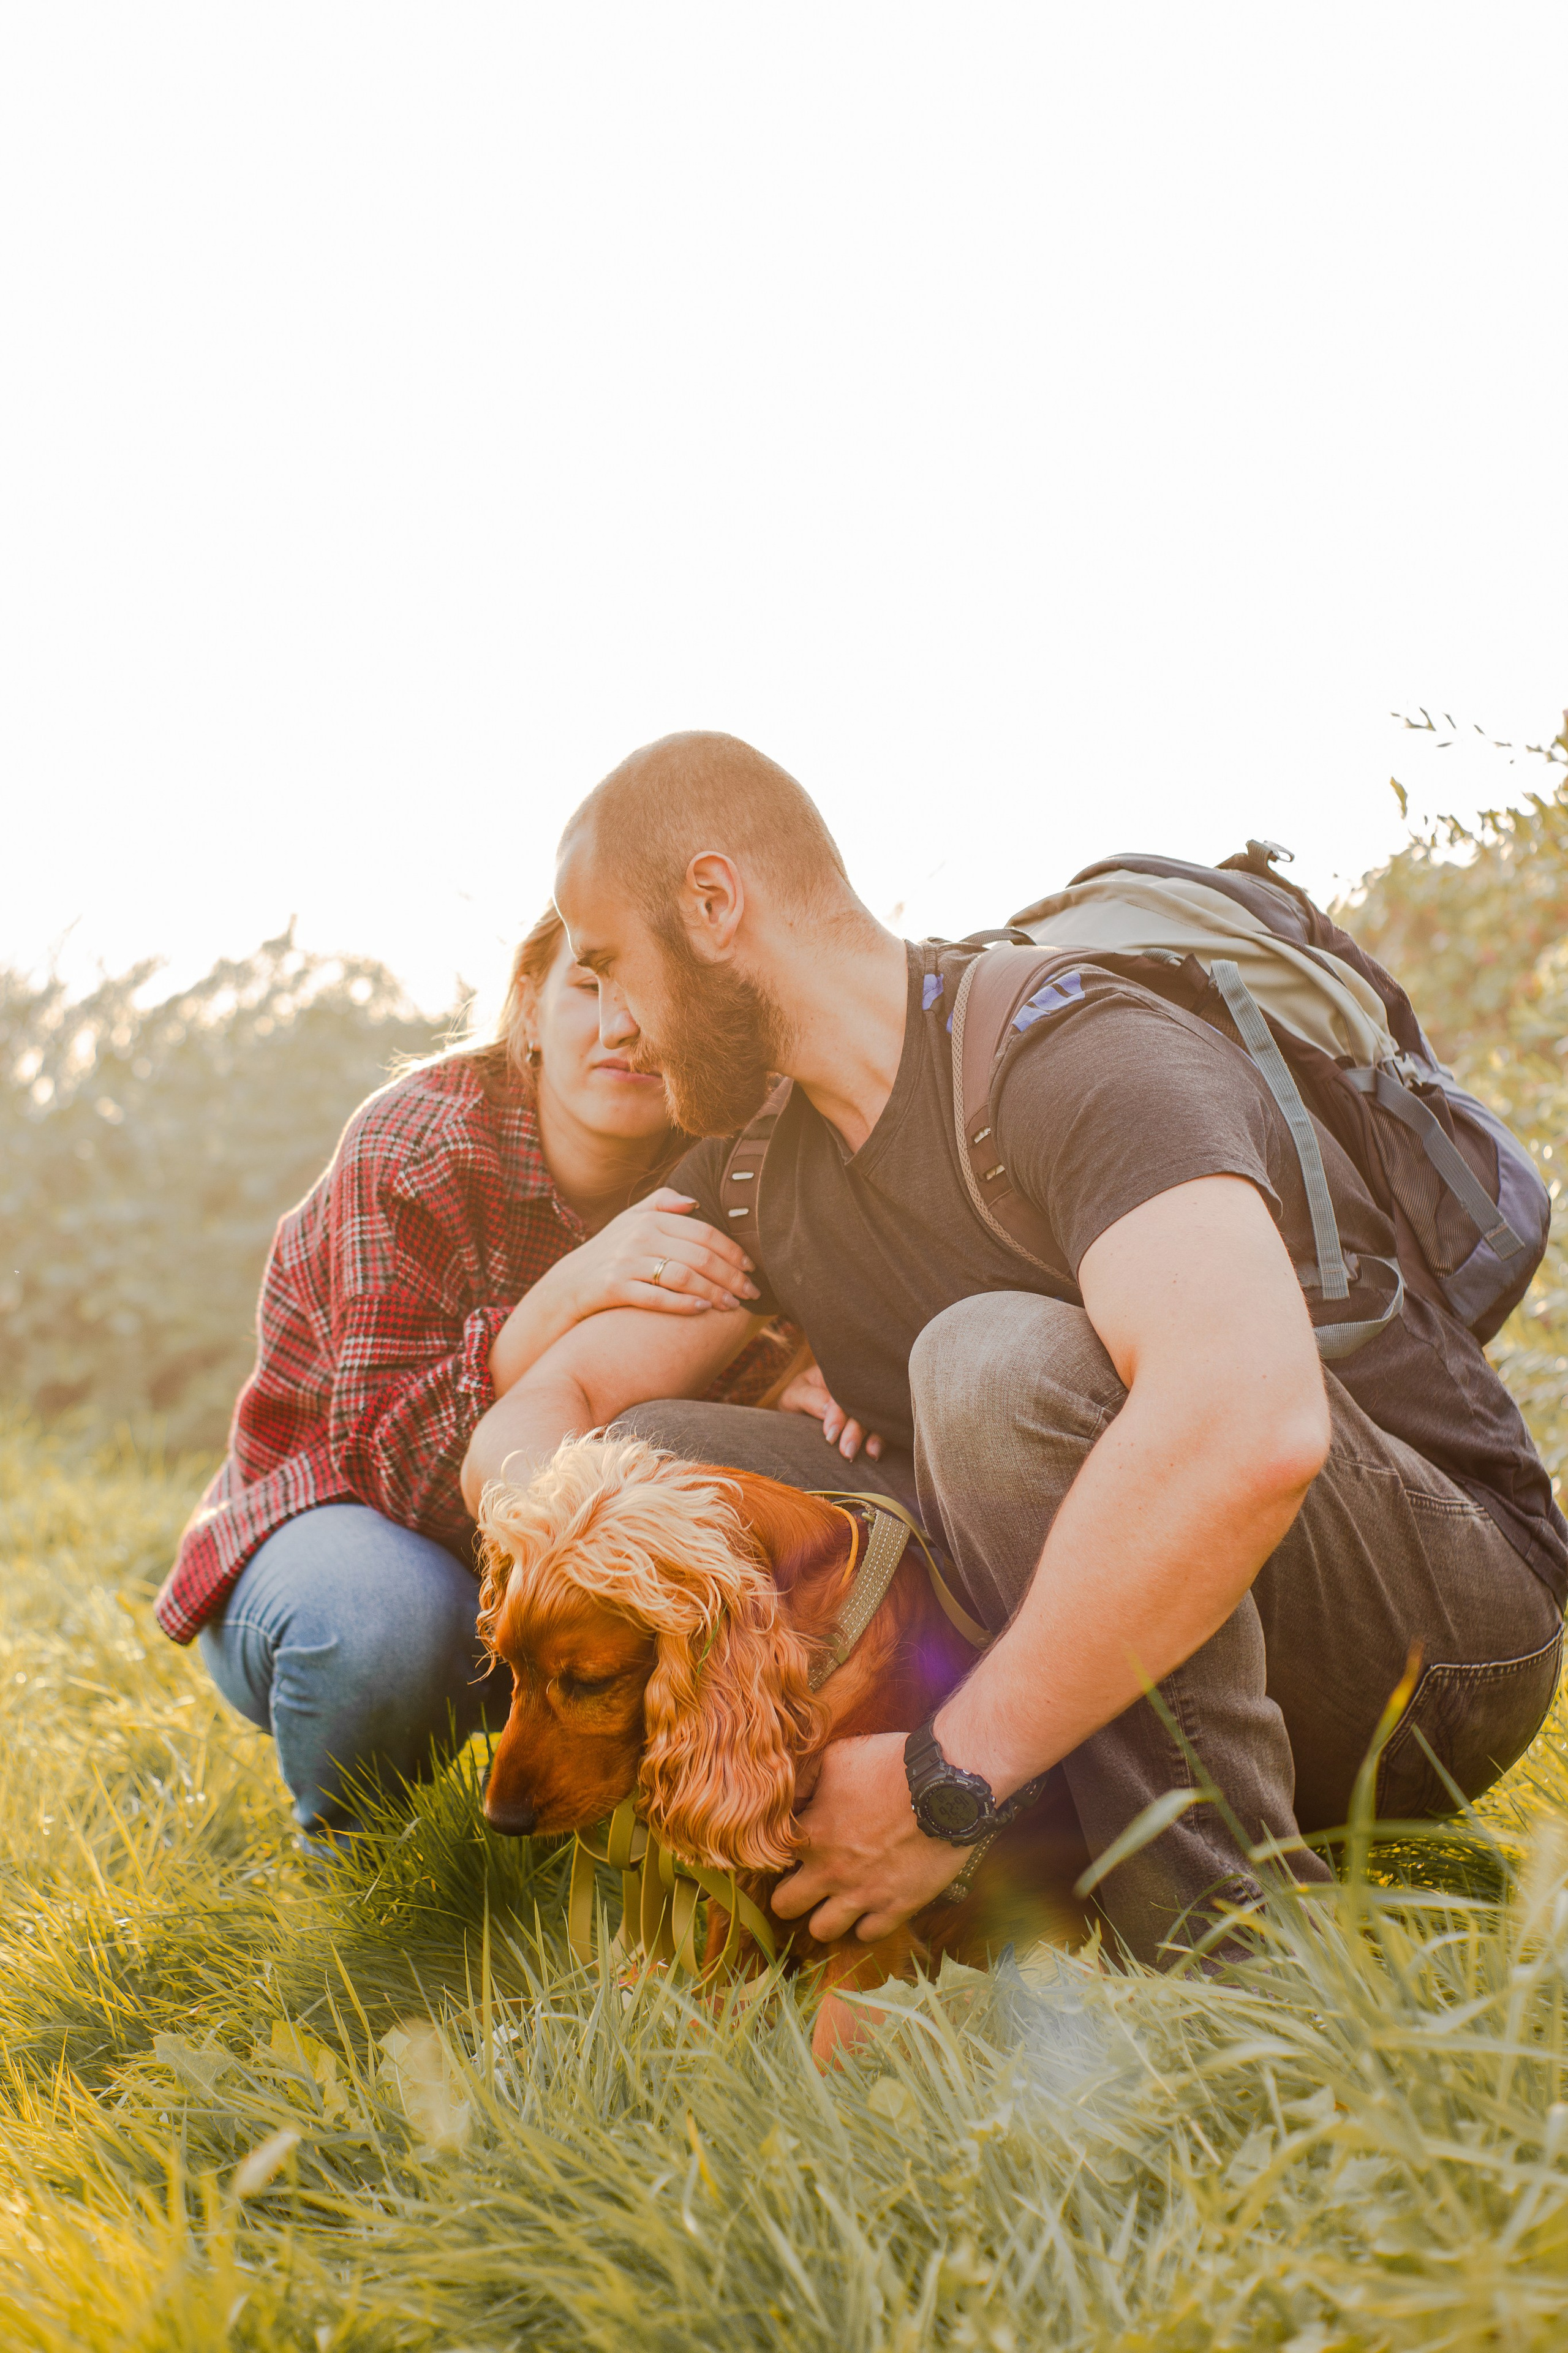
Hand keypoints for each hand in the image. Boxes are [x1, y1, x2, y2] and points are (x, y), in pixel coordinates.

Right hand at [563, 1191, 760, 1318]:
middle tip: (751, 1292)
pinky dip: (683, 1304)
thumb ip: (661, 1203)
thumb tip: (694, 1201)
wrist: (567, 1285)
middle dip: (731, 1276)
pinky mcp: (613, 1288)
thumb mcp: (630, 1220)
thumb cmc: (608, 1252)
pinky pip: (656, 1297)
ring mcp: (625, 1262)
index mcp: (650, 1219)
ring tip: (732, 1305)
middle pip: (700, 1256)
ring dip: (714, 1292)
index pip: (704, 1232)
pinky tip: (702, 1310)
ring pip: (683, 1276)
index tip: (751, 1266)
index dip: (732, 1250)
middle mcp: (639, 1237)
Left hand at [770, 1733, 965, 1941]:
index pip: (770, 1862)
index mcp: (811, 1835)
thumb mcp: (835, 1758)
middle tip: (809, 1881)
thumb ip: (803, 1783)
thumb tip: (788, 1804)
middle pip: (785, 1907)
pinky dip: (867, 1923)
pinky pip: (868, 1935)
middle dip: (791, 1895)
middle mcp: (830, 1871)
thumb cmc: (888, 1765)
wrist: (944, 1786)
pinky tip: (873, 1902)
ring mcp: (863, 1894)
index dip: (781, 1855)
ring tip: (839, 1898)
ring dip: (826, 1916)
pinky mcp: (897, 1907)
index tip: (796, 1850)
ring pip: (822, 1931)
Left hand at [777, 1359, 882, 1460]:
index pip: (843, 1392)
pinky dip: (882, 1441)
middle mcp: (856, 1388)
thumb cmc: (797, 1402)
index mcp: (837, 1375)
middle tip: (847, 1451)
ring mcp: (867, 1405)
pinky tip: (877, 1454)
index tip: (830, 1435)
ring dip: (875, 1437)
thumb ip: (809, 1398)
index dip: (838, 1414)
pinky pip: (884, 1429)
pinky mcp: (874, 1422)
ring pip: (876, 1418)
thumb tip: (828, 1409)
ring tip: (871, 1454)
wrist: (800, 1415)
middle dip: (856, 1430)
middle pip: (863, 1406)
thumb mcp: (795, 1395)